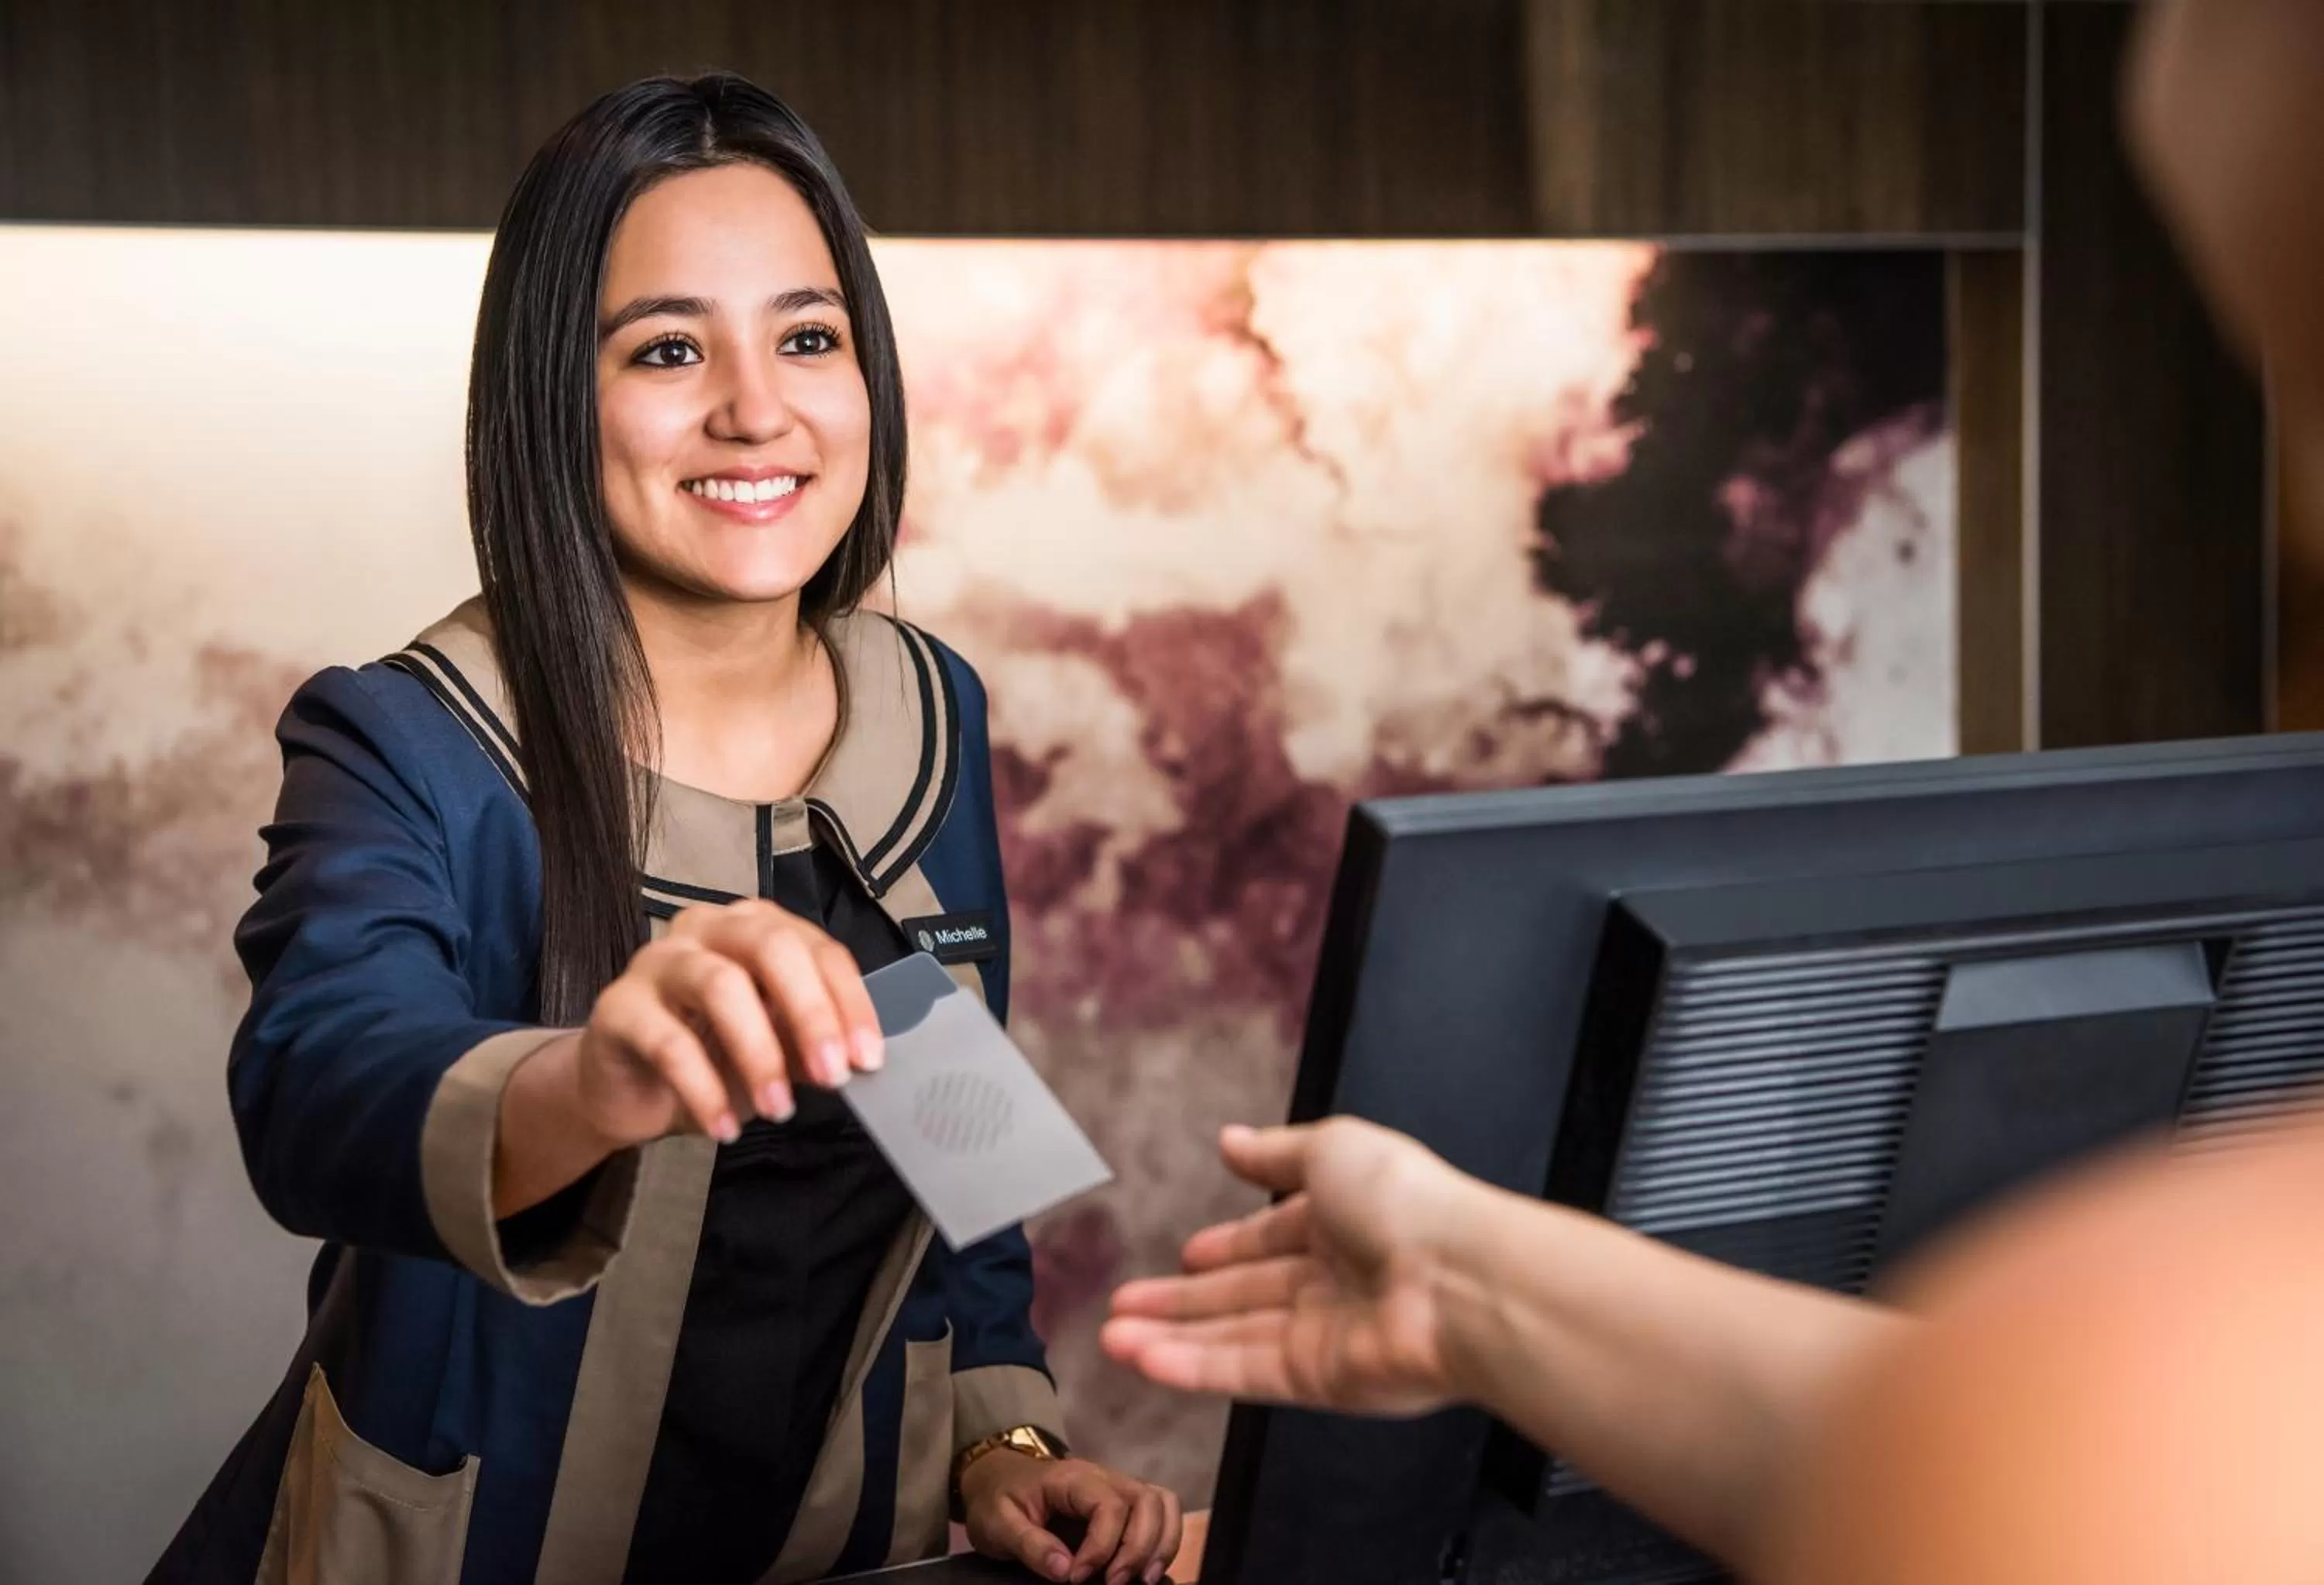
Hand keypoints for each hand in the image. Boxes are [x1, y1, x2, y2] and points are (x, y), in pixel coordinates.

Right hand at [571, 897, 884, 1146]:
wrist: (629, 1091)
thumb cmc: (710, 1056)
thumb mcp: (774, 1049)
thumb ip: (810, 1044)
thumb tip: (857, 1058)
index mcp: (757, 927)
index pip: (817, 948)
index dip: (848, 1001)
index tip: (868, 1058)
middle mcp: (707, 928)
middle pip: (770, 947)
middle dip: (811, 1012)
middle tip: (833, 1075)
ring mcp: (658, 960)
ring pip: (720, 985)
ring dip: (759, 1053)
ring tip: (778, 1108)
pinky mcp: (618, 1005)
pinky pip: (668, 1041)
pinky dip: (704, 1089)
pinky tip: (723, 1128)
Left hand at [959, 1451, 1182, 1584]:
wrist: (996, 1479)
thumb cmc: (997, 1500)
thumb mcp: (998, 1525)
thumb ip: (1030, 1545)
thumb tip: (1064, 1571)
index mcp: (1072, 1478)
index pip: (1108, 1506)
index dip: (1101, 1547)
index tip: (1076, 1578)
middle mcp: (1104, 1476)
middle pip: (1146, 1501)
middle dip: (1139, 1548)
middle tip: (1116, 1584)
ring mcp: (1117, 1487)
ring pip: (1162, 1503)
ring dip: (1161, 1543)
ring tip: (1145, 1580)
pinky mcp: (1123, 1504)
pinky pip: (1159, 1512)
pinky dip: (1164, 1539)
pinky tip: (1148, 1569)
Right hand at [1101, 1117, 1482, 1415]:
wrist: (1461, 1280)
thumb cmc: (1409, 1203)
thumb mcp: (1331, 1147)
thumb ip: (1274, 1153)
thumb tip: (1231, 1140)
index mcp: (1342, 1221)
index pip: (1269, 1239)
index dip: (1226, 1247)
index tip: (1185, 1253)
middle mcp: (1332, 1280)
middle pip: (1240, 1295)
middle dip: (1180, 1301)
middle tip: (1125, 1306)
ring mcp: (1323, 1334)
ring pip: (1231, 1339)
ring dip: (1170, 1339)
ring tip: (1113, 1338)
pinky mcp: (1317, 1379)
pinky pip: (1244, 1374)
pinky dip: (1192, 1368)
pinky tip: (1146, 1361)